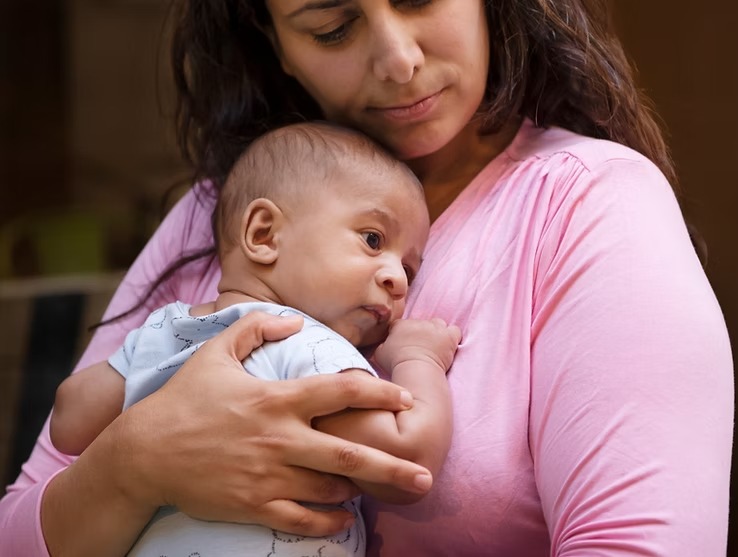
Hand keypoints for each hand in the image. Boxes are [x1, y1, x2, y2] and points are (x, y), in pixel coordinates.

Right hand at [112, 311, 428, 536]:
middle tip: (427, 475)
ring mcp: (268, 476)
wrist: (143, 453)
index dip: (378, 394)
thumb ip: (256, 327)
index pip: (341, 392)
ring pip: (329, 489)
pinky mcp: (253, 505)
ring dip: (356, 490)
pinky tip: (344, 517)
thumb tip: (294, 321)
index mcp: (276, 399)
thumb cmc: (183, 400)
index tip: (404, 399)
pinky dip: (327, 520)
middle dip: (393, 467)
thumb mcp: (215, 352)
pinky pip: (301, 520)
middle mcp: (279, 439)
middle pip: (349, 455)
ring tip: (376, 488)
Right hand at [375, 318, 461, 372]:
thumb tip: (384, 345)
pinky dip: (452, 337)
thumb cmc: (396, 364)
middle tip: (421, 348)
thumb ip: (382, 345)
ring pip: (438, 324)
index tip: (405, 345)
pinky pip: (454, 331)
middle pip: (421, 324)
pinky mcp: (449, 335)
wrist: (416, 370)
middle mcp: (418, 322)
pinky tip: (449, 346)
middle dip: (421, 334)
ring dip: (437, 333)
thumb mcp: (379, 354)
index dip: (404, 335)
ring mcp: (435, 327)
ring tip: (436, 346)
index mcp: (400, 325)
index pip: (402, 325)